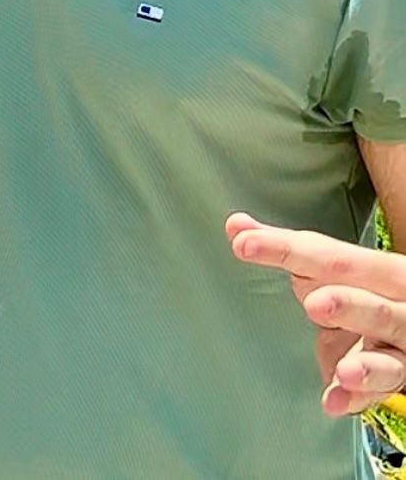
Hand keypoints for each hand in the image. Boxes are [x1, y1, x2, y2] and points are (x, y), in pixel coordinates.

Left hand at [226, 212, 405, 416]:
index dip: (287, 249)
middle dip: (347, 305)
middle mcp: (397, 307)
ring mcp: (401, 347)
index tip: (243, 243)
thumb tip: (236, 226)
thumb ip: (286, 249)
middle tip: (314, 306)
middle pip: (372, 305)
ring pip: (391, 359)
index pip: (334, 257)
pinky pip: (382, 395)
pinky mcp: (398, 380)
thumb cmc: (364, 290)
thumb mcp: (334, 269)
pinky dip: (358, 400)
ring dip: (366, 366)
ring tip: (344, 371)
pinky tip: (334, 401)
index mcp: (379, 271)